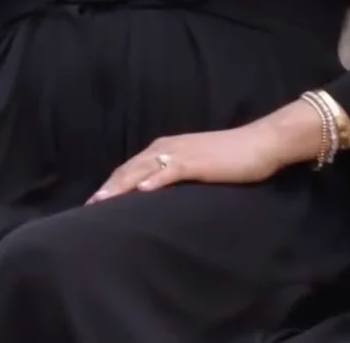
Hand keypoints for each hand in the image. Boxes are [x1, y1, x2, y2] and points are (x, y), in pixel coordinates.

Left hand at [87, 123, 291, 203]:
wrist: (259, 143)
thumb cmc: (230, 156)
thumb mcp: (195, 165)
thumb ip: (175, 174)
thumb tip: (157, 192)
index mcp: (164, 148)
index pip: (130, 168)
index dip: (111, 184)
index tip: (94, 202)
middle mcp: (166, 147)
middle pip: (129, 169)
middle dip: (109, 187)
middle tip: (89, 206)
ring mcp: (181, 153)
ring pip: (144, 169)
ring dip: (122, 185)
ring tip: (104, 201)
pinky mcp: (198, 162)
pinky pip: (172, 170)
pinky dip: (156, 179)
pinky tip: (144, 190)